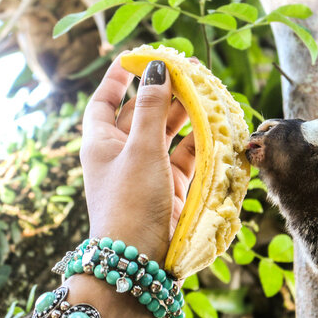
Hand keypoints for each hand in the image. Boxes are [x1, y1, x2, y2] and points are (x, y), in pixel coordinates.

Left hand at [80, 54, 194, 264]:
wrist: (139, 258)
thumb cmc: (130, 200)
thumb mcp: (140, 149)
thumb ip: (151, 108)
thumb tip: (157, 68)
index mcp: (102, 142)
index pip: (105, 101)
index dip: (118, 79)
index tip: (134, 58)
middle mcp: (123, 154)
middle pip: (142, 114)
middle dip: (163, 95)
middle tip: (188, 75)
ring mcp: (148, 171)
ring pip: (167, 135)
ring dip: (185, 118)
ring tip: (206, 97)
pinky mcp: (171, 187)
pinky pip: (185, 157)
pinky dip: (199, 144)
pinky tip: (215, 130)